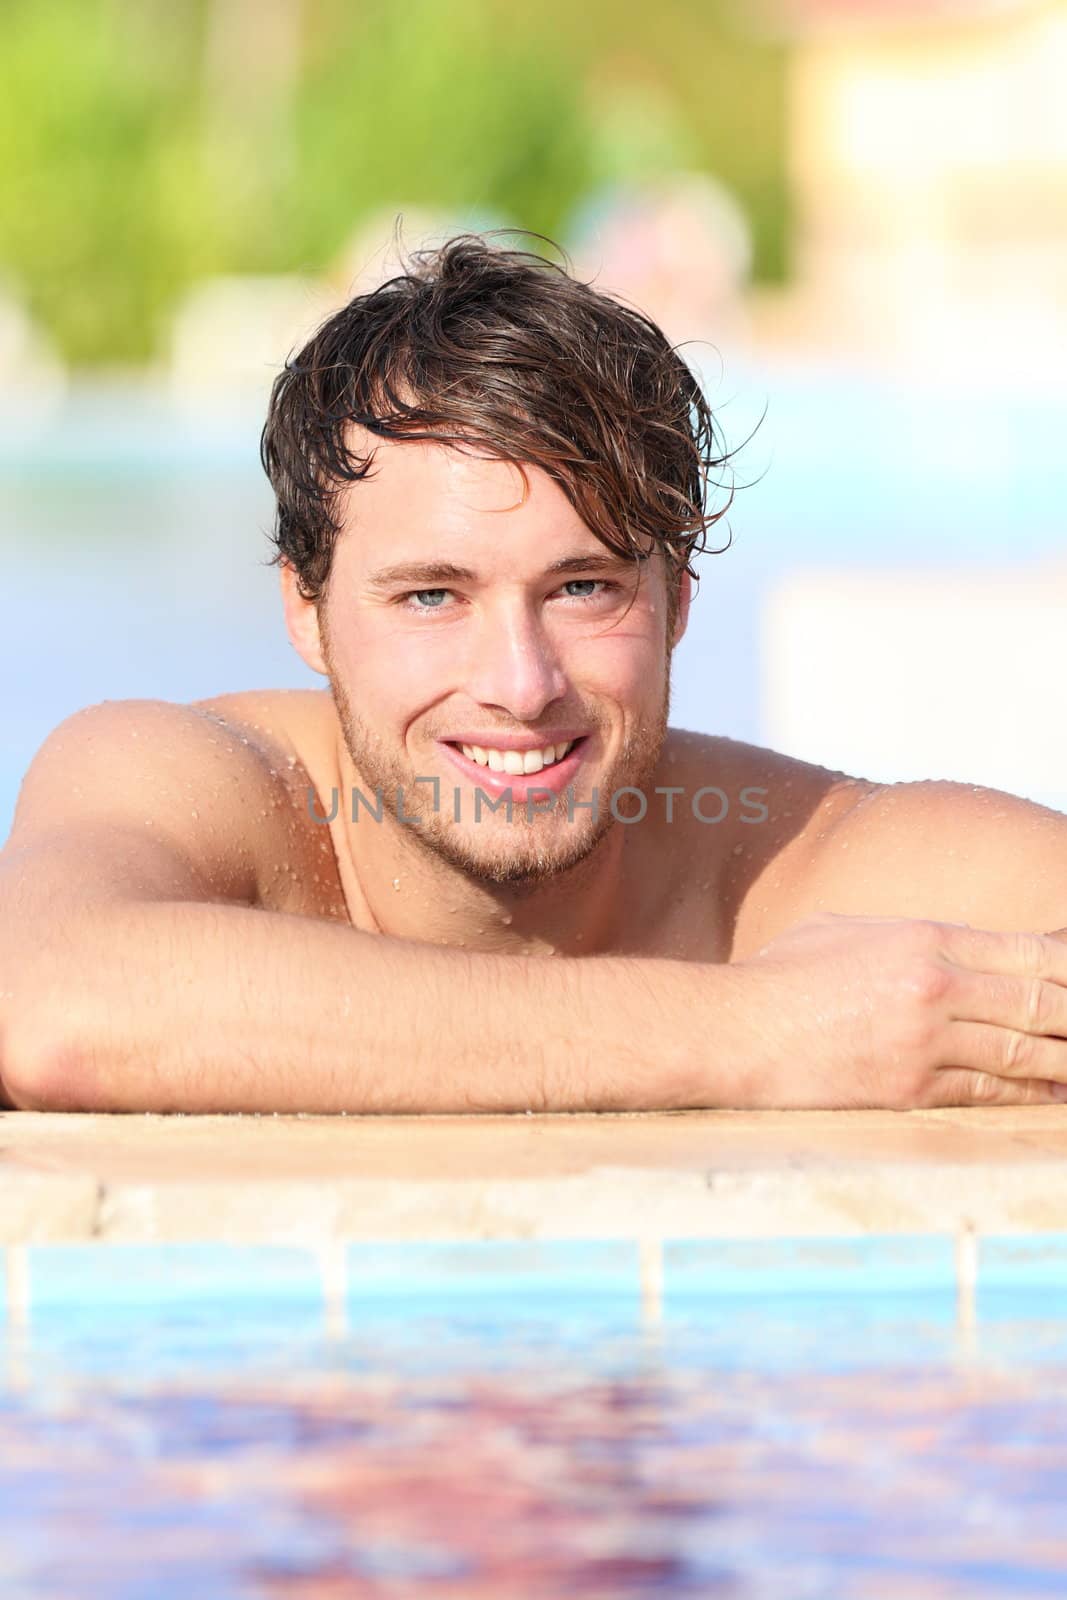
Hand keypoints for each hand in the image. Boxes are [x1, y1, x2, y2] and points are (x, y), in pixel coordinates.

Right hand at [737, 911, 1066, 1108]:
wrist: (735, 1031)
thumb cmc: (781, 976)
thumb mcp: (848, 930)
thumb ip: (910, 938)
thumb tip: (958, 953)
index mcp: (925, 938)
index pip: (1031, 952)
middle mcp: (936, 986)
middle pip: (1042, 1003)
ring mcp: (926, 1041)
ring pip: (1027, 1054)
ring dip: (1065, 1060)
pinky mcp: (911, 1090)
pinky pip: (989, 1094)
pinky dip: (1029, 1096)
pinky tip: (1052, 1095)